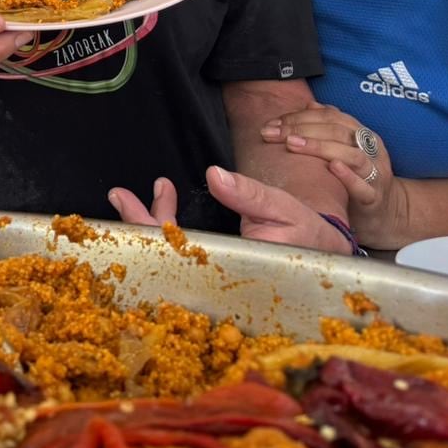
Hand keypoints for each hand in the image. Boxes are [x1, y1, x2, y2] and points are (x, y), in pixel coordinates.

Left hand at [111, 168, 352, 253]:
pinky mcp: (217, 262)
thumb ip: (249, 195)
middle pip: (162, 253)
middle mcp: (214, 272)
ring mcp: (212, 269)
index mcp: (227, 264)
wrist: (329, 257)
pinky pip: (181, 248)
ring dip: (149, 221)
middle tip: (118, 194)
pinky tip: (162, 201)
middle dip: (138, 223)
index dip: (148, 225)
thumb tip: (215, 175)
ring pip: (168, 252)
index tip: (128, 198)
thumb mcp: (282, 208)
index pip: (174, 249)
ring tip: (128, 195)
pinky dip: (166, 224)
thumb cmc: (307, 234)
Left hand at [261, 106, 402, 247]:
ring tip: (292, 144)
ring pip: (353, 154)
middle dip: (301, 129)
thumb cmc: (356, 177)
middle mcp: (371, 150)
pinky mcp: (375, 198)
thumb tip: (308, 105)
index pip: (330, 116)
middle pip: (338, 131)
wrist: (386, 213)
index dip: (299, 117)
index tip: (272, 123)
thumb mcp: (343, 149)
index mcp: (361, 134)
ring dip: (320, 147)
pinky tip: (332, 167)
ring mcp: (375, 173)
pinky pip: (364, 186)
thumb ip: (327, 128)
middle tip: (273, 133)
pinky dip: (349, 176)